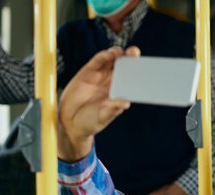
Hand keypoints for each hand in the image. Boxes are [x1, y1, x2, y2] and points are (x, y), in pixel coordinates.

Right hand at [58, 46, 139, 160]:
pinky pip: (97, 62)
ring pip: (111, 60)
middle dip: (130, 57)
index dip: (137, 71)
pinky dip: (103, 56)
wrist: (70, 122)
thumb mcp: (102, 118)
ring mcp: (100, 76)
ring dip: (117, 54)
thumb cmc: (90, 122)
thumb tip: (125, 103)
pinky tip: (109, 54)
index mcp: (119, 92)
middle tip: (134, 53)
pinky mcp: (88, 73)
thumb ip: (112, 110)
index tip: (144, 67)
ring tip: (121, 53)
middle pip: (123, 65)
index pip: (131, 79)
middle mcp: (111, 82)